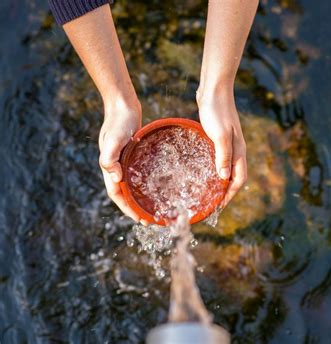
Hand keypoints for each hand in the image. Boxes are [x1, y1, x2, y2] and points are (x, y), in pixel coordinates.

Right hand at [99, 95, 141, 221]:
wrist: (123, 106)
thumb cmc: (118, 122)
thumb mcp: (113, 140)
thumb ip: (109, 158)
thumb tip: (115, 178)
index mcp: (110, 168)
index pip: (117, 195)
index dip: (127, 208)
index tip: (140, 219)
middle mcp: (117, 167)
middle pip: (125, 194)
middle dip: (135, 209)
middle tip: (150, 220)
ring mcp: (125, 162)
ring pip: (132, 185)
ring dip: (140, 198)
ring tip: (153, 208)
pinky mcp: (133, 155)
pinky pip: (138, 174)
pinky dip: (145, 183)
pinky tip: (156, 186)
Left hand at [197, 88, 246, 206]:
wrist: (214, 89)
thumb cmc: (217, 111)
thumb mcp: (220, 135)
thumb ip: (223, 156)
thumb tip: (224, 178)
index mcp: (238, 151)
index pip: (239, 179)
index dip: (230, 195)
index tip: (219, 207)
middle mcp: (236, 150)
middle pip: (235, 177)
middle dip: (226, 192)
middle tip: (212, 204)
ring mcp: (228, 143)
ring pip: (227, 168)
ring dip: (220, 181)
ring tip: (208, 192)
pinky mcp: (219, 137)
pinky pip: (219, 159)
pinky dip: (214, 169)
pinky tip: (203, 170)